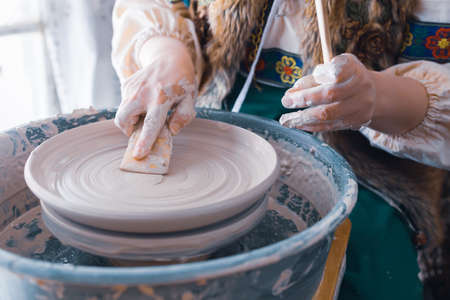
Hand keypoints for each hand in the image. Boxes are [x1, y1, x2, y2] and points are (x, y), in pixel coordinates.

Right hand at [115, 37, 196, 158]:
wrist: (170, 57)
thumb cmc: (181, 82)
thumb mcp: (190, 99)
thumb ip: (184, 116)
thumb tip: (172, 131)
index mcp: (161, 98)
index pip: (151, 124)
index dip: (144, 141)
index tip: (138, 154)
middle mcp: (143, 93)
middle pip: (123, 119)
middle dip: (128, 130)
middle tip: (140, 128)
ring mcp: (132, 87)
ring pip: (122, 112)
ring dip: (131, 118)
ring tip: (146, 111)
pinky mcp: (126, 84)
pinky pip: (124, 102)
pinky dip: (132, 107)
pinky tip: (145, 100)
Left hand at [279, 53, 375, 131]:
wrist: (371, 94)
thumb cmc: (342, 79)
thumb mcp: (328, 71)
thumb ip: (310, 80)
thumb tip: (290, 94)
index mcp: (353, 69)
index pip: (338, 70)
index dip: (322, 73)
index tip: (307, 77)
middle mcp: (361, 86)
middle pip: (330, 94)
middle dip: (303, 99)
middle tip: (284, 101)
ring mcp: (362, 106)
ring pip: (329, 115)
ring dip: (303, 118)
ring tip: (285, 120)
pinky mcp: (357, 121)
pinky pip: (330, 126)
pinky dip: (311, 126)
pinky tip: (298, 124)